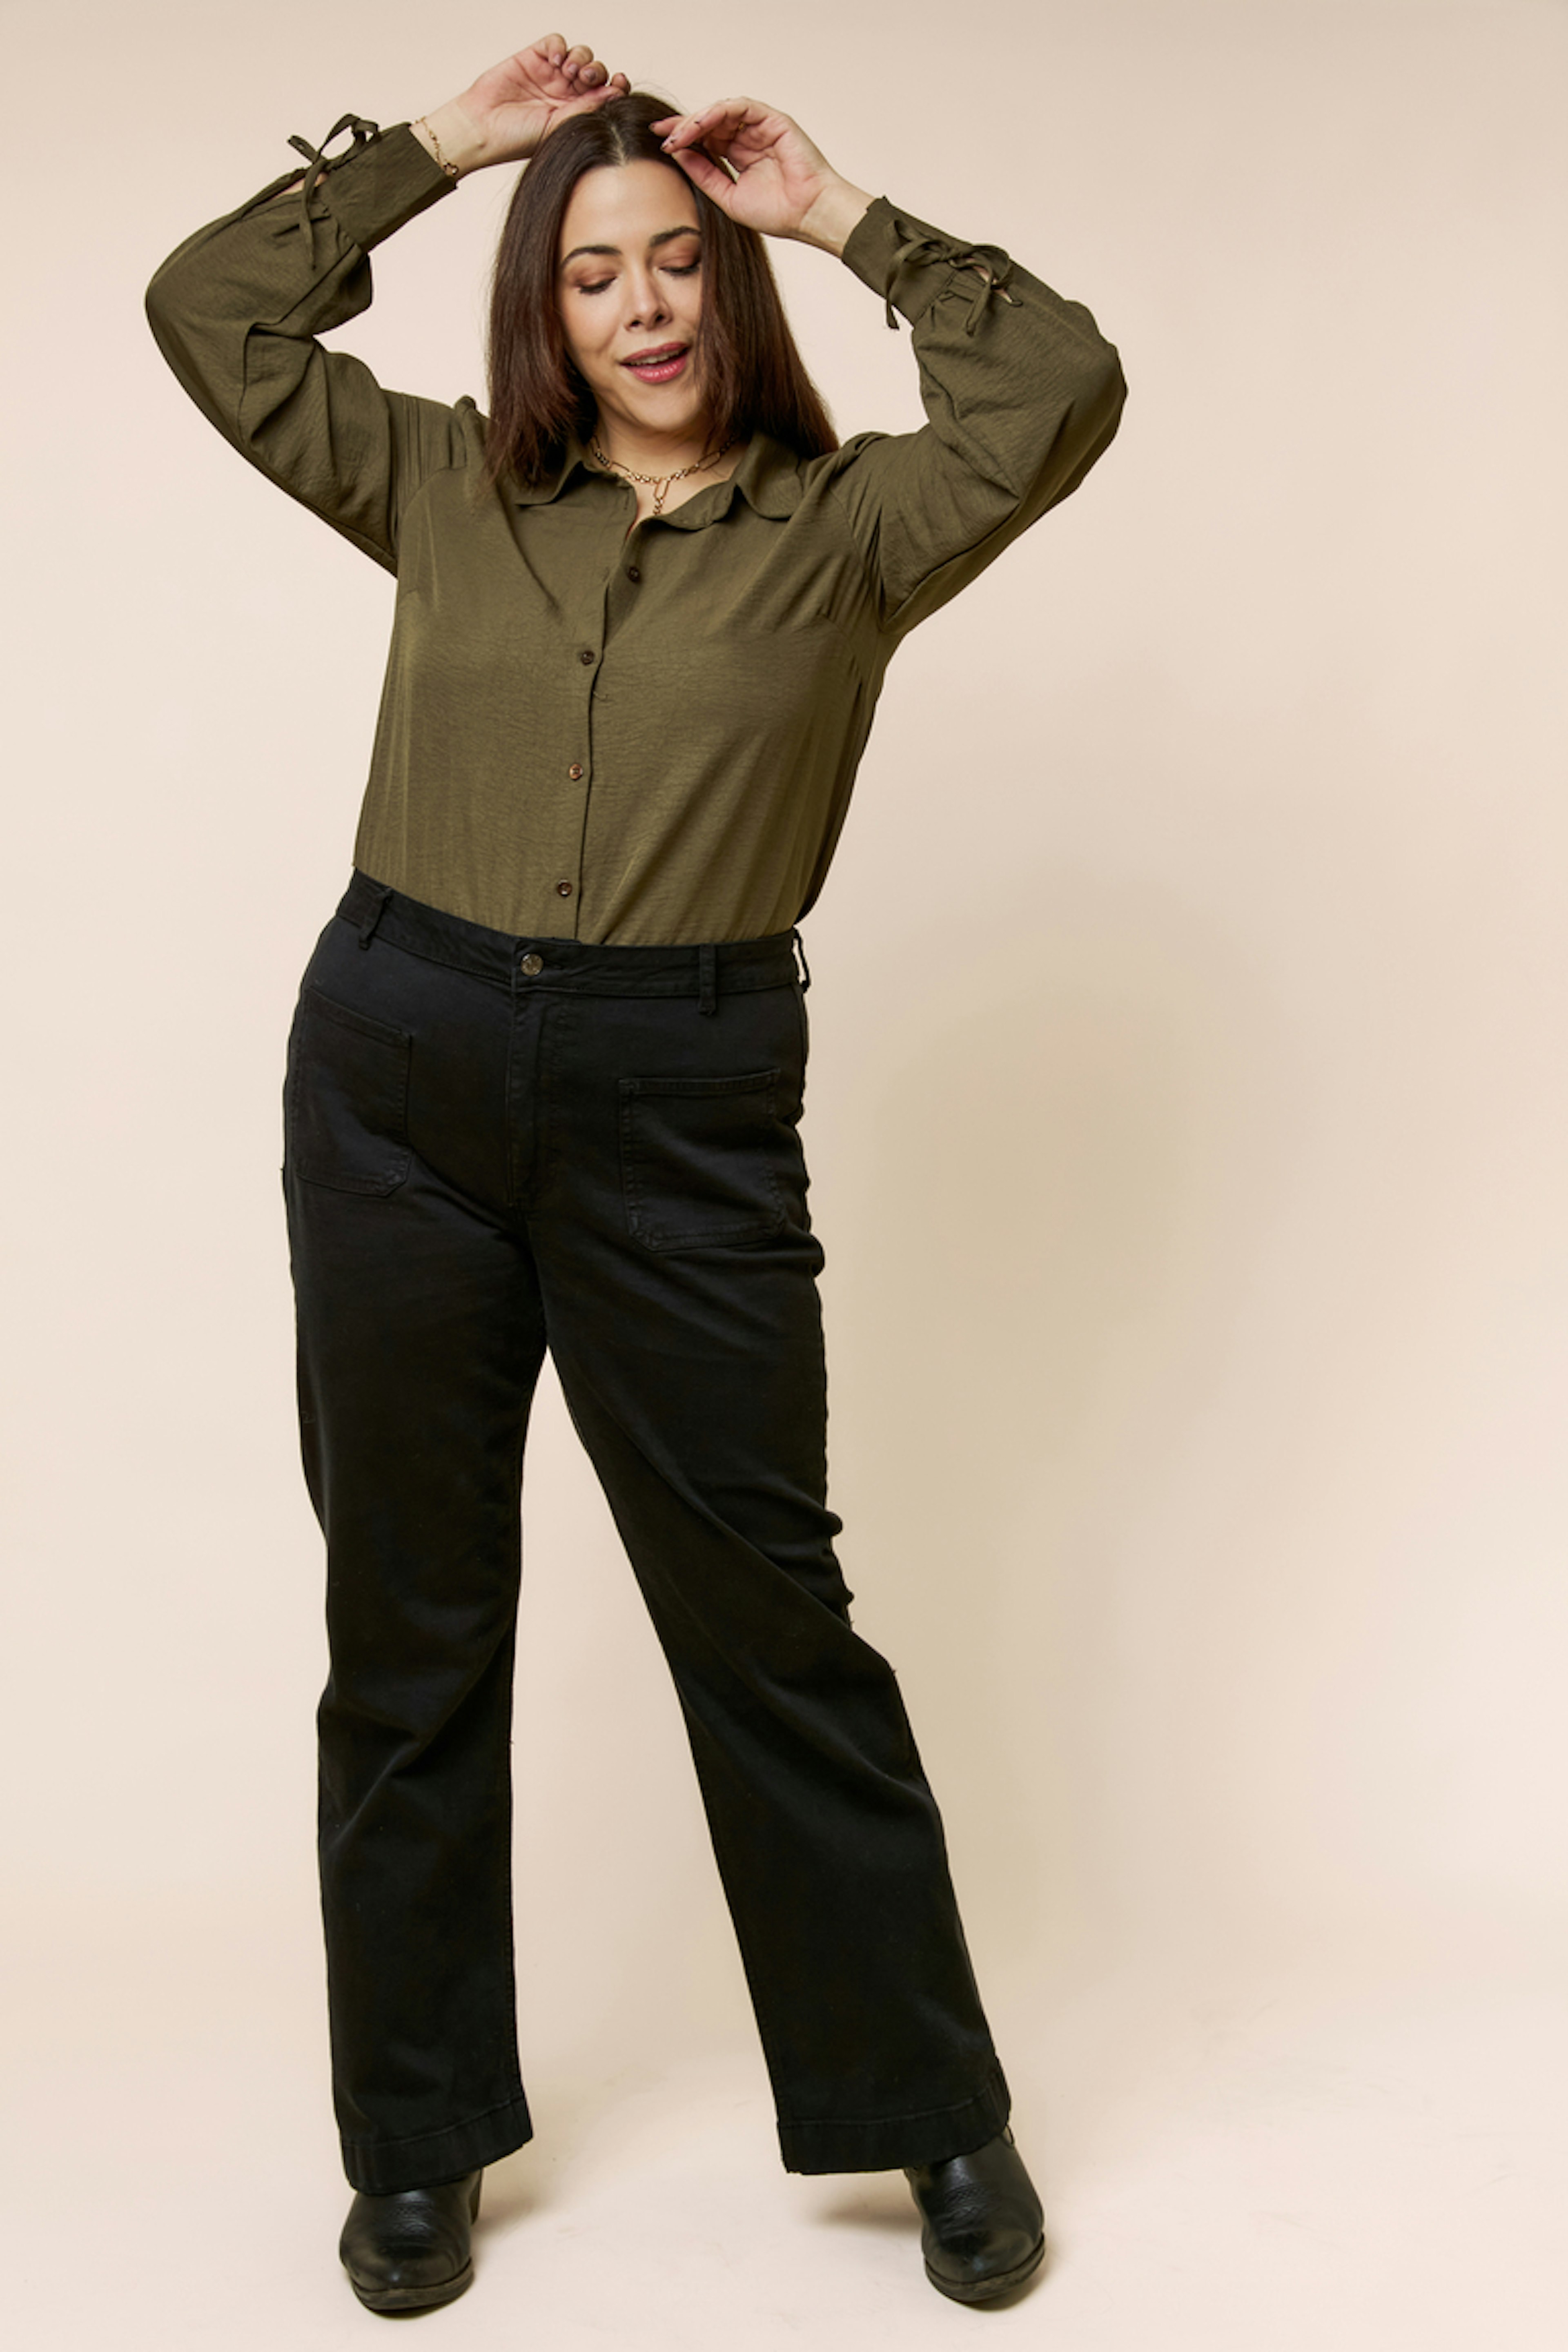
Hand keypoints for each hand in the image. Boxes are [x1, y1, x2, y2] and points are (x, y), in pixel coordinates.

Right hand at [455, 33, 630, 165]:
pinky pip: (556, 42)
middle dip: (597, 70)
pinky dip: (560, 46)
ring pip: (580, 54)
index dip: (617, 85)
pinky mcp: (534, 58)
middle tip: (586, 78)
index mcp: (578, 113)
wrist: (484, 128)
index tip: (620, 83)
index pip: (607, 94)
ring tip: (568, 71)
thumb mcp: (560, 126)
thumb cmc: (519, 138)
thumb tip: (618, 92)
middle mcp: (567, 94)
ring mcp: (551, 74)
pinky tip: (555, 60)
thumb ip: (588, 108)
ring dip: (581, 58)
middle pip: (596, 71)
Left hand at [651, 98, 871, 251]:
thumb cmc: (777, 213)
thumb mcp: (728, 197)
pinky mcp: (772, 119)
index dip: (683, 138)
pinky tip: (699, 125)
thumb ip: (704, 174)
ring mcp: (760, 127)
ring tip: (677, 134)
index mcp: (739, 155)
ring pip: (720, 112)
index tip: (660, 143)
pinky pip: (739, 107)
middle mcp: (748, 138)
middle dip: (683, 126)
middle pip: (709, 123)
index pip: (706, 139)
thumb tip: (677, 154)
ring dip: (696, 120)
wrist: (808, 214)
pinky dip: (716, 113)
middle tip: (660, 133)